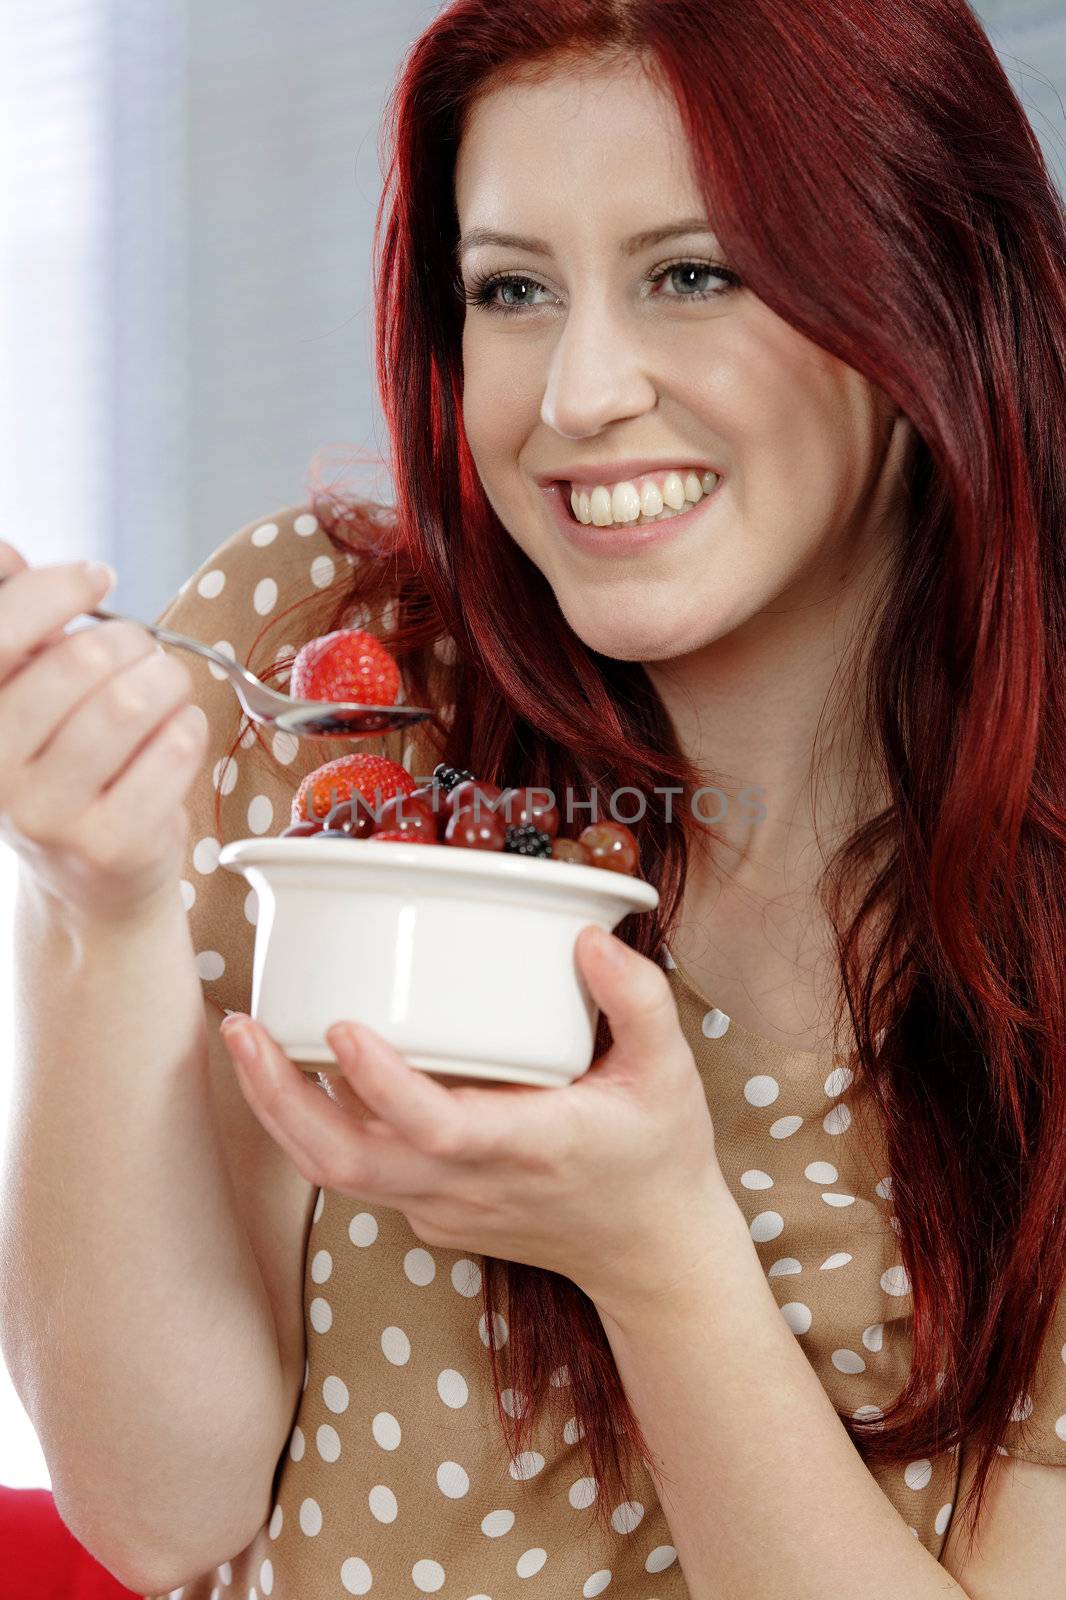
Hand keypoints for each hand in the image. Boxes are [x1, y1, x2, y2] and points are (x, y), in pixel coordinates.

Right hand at [0, 540, 208, 924]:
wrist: (88, 876)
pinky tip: (177, 734)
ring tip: (166, 690)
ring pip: (133, 702)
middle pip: (84, 661)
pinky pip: (174, 749)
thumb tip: (5, 554)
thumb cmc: (63, 762)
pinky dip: (189, 727)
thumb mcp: (25, 694)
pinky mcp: (109, 844)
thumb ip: (16, 628)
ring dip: (167, 681)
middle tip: (145, 654)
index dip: (57, 588)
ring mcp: (48, 815)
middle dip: (132, 642)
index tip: (98, 576)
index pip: (2, 633)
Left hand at [220, 923, 737, 1314]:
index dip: (381, 1085)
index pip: (439, 1128)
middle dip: (283, 1099)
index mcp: (531, 1147)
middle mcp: (472, 1186)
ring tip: (246, 1041)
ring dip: (281, 1111)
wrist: (650, 1256)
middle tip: (242, 1029)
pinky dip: (315, 1127)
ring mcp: (443, 1208)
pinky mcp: (431, 1215)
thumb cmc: (658, 1155)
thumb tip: (586, 937)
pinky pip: (358, 1174)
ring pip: (338, 1174)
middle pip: (350, 1161)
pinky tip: (295, 1071)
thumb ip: (638, 1002)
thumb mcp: (670, 1073)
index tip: (341, 1028)